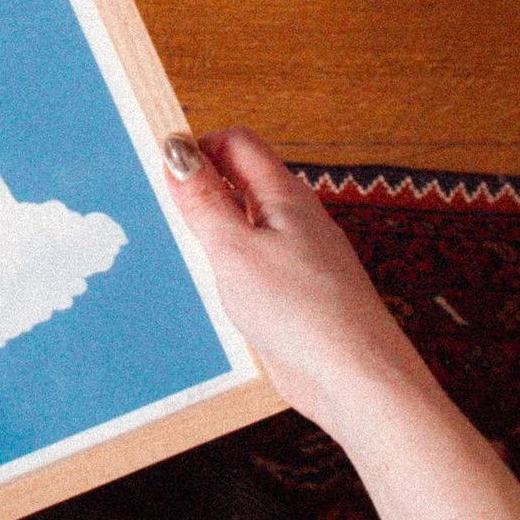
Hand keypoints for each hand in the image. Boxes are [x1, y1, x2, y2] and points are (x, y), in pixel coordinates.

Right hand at [162, 126, 442, 445]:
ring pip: (244, 224)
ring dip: (211, 235)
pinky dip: (227, 268)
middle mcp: (294, 218)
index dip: (197, 151)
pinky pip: (252, 262)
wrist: (353, 376)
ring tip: (192, 263)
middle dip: (199, 194)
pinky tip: (215, 295)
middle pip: (239, 181)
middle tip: (174, 224)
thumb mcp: (234, 250)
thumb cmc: (303, 311)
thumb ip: (204, 201)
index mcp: (284, 194)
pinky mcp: (294, 291)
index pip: (236, 143)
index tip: (167, 182)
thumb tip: (177, 152)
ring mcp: (296, 255)